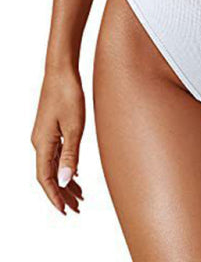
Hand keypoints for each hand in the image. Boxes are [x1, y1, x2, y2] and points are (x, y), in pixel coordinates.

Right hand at [31, 67, 84, 214]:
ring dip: (65, 181)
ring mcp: (44, 135)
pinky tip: (75, 173)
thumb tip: (66, 181)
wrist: (61, 70)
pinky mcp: (50, 128)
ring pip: (53, 165)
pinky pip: (56, 154)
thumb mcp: (74, 126)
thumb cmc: (68, 94)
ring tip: (79, 196)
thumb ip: (71, 155)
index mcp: (42, 144)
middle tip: (76, 209)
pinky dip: (65, 166)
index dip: (55, 196)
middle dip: (62, 193)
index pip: (45, 178)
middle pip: (49, 175)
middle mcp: (39, 142)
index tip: (65, 211)